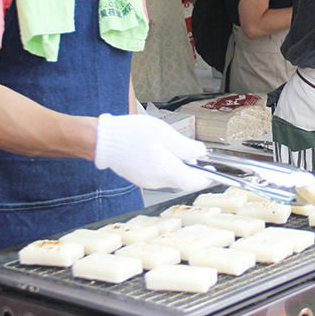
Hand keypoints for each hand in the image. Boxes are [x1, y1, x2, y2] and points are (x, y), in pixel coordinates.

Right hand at [94, 114, 210, 191]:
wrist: (101, 140)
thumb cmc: (131, 133)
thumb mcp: (163, 133)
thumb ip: (185, 146)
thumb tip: (201, 154)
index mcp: (165, 170)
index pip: (193, 182)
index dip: (206, 178)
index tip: (213, 171)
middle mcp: (156, 181)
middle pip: (182, 181)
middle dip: (193, 171)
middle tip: (200, 158)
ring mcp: (146, 181)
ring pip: (171, 177)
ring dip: (179, 167)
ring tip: (179, 150)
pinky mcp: (139, 178)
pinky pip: (159, 175)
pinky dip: (167, 167)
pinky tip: (163, 153)